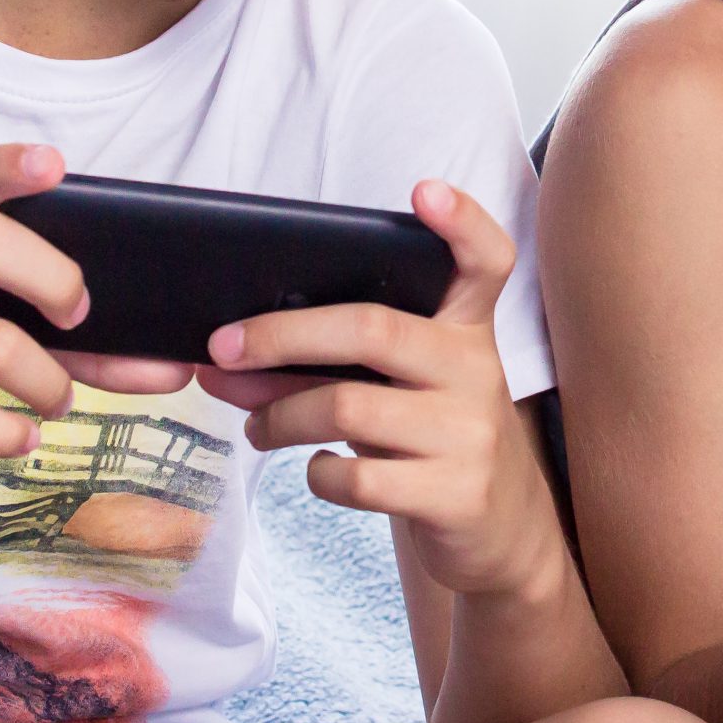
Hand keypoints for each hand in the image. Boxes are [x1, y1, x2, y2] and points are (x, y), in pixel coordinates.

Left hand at [200, 180, 559, 602]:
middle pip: (370, 328)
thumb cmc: (430, 437)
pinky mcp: (455, 494)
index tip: (423, 191)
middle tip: (220, 350)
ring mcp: (470, 433)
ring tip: (257, 427)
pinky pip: (355, 478)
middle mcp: (477, 370)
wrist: (501, 531)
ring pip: (346, 406)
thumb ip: (339, 360)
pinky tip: (318, 469)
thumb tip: (229, 357)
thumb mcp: (410, 384)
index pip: (485, 259)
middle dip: (279, 336)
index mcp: (468, 328)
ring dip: (278, 417)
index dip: (461, 221)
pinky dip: (316, 474)